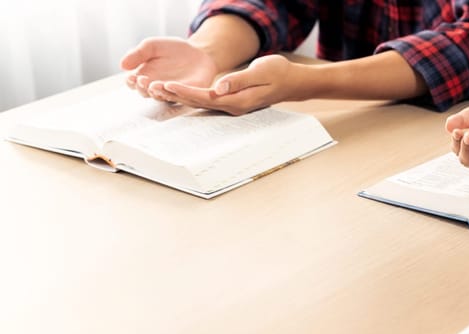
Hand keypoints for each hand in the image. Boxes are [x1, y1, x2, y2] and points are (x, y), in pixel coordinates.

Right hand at [121, 37, 218, 99]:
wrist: (198, 51)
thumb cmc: (172, 50)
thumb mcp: (152, 46)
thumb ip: (138, 54)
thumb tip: (122, 65)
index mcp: (145, 78)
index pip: (134, 84)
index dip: (131, 82)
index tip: (131, 77)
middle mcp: (157, 88)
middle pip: (146, 93)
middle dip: (143, 88)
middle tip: (143, 81)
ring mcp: (174, 93)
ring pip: (163, 96)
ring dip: (158, 92)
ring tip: (154, 85)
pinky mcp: (190, 93)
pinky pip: (183, 95)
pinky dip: (177, 91)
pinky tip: (171, 85)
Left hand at [156, 55, 297, 115]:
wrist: (293, 81)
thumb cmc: (279, 73)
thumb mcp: (261, 71)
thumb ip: (239, 80)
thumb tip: (219, 87)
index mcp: (238, 100)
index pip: (206, 97)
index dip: (186, 92)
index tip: (167, 85)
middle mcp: (233, 106)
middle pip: (199, 103)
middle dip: (177, 96)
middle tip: (153, 89)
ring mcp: (233, 106)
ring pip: (202, 103)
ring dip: (181, 97)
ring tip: (160, 91)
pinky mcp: (233, 101)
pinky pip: (208, 101)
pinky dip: (192, 96)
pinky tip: (180, 93)